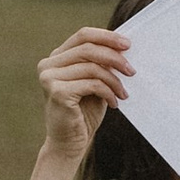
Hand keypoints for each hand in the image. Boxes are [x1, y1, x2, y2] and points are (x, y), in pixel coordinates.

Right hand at [37, 24, 131, 161]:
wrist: (69, 143)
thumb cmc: (84, 112)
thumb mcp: (94, 82)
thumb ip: (101, 63)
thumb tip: (124, 46)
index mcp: (57, 57)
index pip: (83, 35)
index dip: (107, 37)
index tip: (128, 45)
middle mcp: (48, 64)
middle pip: (88, 48)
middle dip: (114, 58)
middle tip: (131, 71)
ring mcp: (49, 77)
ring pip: (92, 67)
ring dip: (114, 80)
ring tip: (123, 93)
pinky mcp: (57, 92)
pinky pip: (92, 84)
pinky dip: (108, 92)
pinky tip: (115, 103)